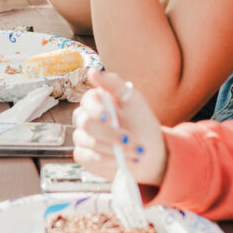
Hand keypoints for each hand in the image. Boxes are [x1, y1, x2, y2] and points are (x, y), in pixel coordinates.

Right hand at [72, 70, 166, 185]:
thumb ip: (114, 84)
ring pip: (87, 142)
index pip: (87, 101)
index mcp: (96, 101)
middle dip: (110, 134)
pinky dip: (106, 161)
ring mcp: (83, 137)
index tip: (109, 117)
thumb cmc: (140, 123)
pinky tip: (120, 161)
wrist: (149, 152)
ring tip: (134, 152)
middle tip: (130, 139)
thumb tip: (92, 71)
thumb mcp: (133, 100)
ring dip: (113, 149)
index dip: (97, 110)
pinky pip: (87, 157)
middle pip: (86, 123)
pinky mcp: (84, 155)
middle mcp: (86, 118)